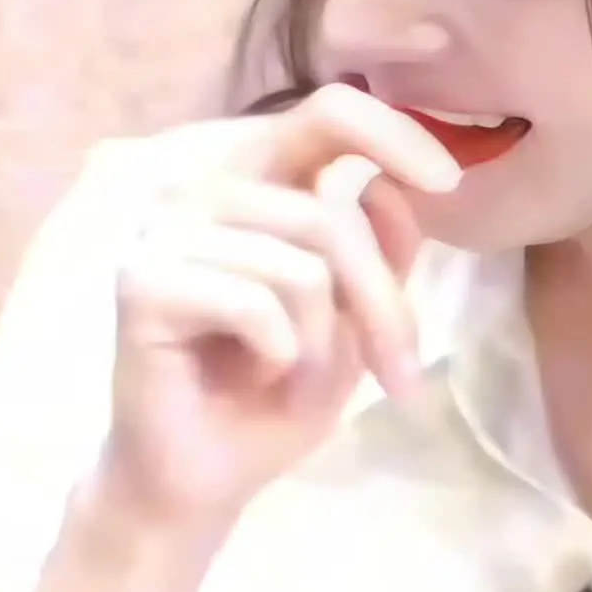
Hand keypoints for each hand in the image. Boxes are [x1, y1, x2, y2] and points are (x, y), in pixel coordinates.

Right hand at [100, 83, 463, 536]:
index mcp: (256, 180)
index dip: (393, 135)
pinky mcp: (141, 281)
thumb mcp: (353, 317)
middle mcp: (203, 188)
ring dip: (322, 340)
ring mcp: (164, 229)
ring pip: (300, 265)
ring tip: (291, 371)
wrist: (203, 478)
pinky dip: (279, 354)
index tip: (449, 183)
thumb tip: (392, 187)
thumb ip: (379, 249)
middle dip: (378, 302)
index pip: (328, 113)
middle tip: (399, 371)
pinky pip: (256, 304)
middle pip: (328, 215)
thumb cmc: (273, 394)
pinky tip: (251, 372)